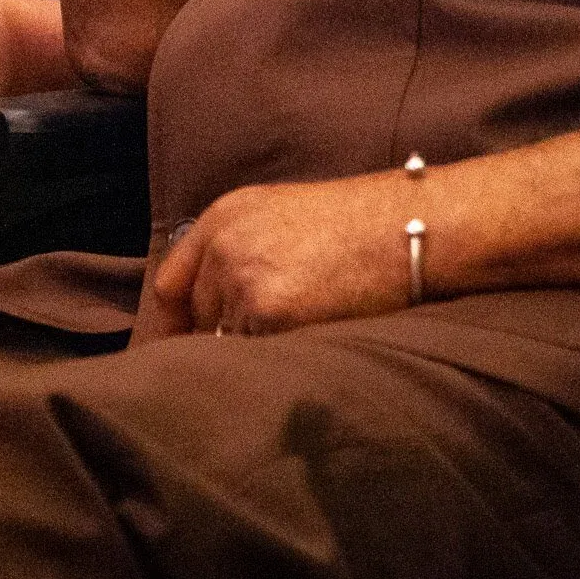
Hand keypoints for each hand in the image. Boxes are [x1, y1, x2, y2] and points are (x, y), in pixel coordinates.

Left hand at [143, 170, 420, 338]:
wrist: (410, 228)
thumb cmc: (361, 227)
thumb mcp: (283, 220)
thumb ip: (239, 255)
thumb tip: (212, 318)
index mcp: (223, 218)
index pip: (169, 287)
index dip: (172, 328)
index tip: (173, 356)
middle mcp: (223, 245)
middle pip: (198, 321)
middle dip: (224, 339)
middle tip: (270, 340)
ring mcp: (242, 278)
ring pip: (229, 344)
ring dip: (257, 351)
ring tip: (307, 324)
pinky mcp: (268, 313)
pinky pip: (258, 358)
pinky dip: (279, 360)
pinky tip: (315, 333)